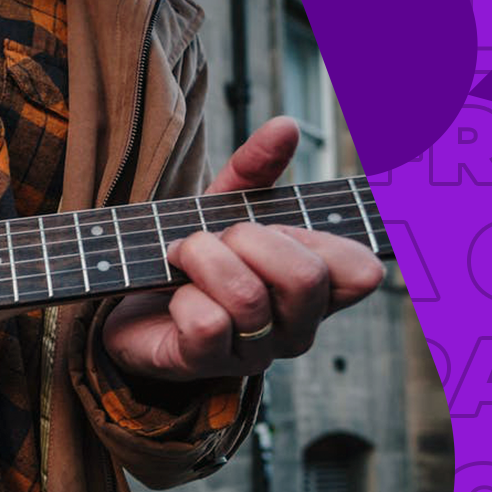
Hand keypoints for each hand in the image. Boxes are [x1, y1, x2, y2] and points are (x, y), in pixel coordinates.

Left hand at [101, 117, 385, 382]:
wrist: (130, 306)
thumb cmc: (192, 262)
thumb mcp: (223, 207)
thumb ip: (255, 168)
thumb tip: (284, 126)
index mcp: (316, 290)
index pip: (361, 272)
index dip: (316, 238)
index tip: (271, 227)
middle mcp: (297, 328)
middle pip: (305, 278)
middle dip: (247, 239)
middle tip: (214, 239)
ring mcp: (254, 353)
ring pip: (247, 298)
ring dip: (202, 260)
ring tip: (181, 255)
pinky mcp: (206, 365)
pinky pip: (207, 324)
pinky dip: (181, 296)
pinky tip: (173, 295)